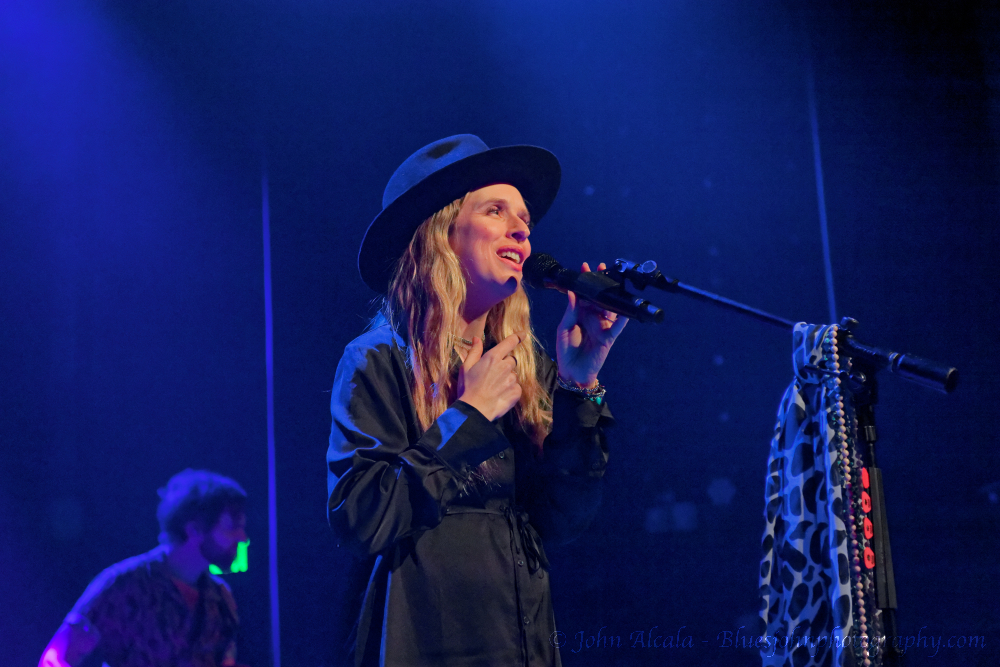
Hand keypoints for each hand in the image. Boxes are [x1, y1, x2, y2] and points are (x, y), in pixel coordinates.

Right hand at [457, 332, 524, 420]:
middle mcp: (505, 366)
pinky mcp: (516, 392)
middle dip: (505, 364)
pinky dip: (511, 389)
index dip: (517, 337)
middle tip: (493, 375)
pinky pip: (517, 387)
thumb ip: (474, 351)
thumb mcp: (466, 367)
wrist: (474, 410)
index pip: (510, 342)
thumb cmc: (467, 388)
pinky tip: (500, 394)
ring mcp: (512, 380)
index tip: (522, 334)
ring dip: (507, 378)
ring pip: (514, 375)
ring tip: (495, 387)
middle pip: (511, 360)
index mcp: (493, 357)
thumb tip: (477, 338)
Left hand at [556, 262, 628, 386]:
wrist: (572, 372)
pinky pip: (617, 327)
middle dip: (601, 283)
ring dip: (612, 296)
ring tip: (615, 281)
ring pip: (609, 308)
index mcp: (580, 314)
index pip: (583, 294)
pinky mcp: (608, 337)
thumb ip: (570, 312)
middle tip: (603, 267)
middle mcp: (592, 317)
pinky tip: (626, 309)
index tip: (585, 266)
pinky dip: (623, 318)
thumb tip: (572, 292)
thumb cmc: (566, 350)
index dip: (585, 281)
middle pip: (598, 297)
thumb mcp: (564, 329)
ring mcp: (602, 326)